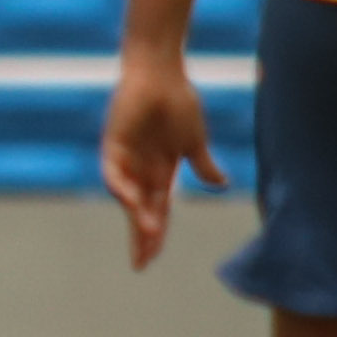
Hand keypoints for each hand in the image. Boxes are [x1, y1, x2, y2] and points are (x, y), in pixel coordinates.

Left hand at [101, 52, 223, 270]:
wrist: (163, 73)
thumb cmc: (179, 102)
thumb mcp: (195, 142)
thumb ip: (204, 166)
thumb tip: (223, 185)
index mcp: (161, 172)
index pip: (157, 211)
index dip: (155, 235)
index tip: (151, 260)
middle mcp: (141, 169)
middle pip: (140, 211)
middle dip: (141, 237)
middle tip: (141, 263)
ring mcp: (126, 157)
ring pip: (128, 197)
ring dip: (136, 216)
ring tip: (147, 235)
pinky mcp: (113, 143)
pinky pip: (113, 172)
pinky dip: (120, 188)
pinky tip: (129, 202)